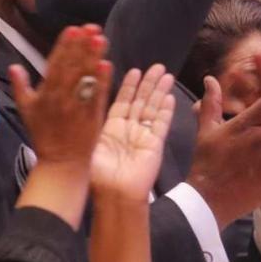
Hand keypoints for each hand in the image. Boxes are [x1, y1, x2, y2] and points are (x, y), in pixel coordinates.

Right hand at [10, 25, 110, 170]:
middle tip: (90, 27)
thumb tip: (14, 66)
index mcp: (45, 94)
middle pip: (72, 67)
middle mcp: (62, 98)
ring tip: (100, 38)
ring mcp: (78, 106)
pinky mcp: (93, 115)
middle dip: (81, 46)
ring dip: (93, 57)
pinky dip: (102, 80)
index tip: (72, 29)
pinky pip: (98, 95)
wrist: (61, 162)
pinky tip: (107, 63)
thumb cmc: (43, 135)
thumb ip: (20, 86)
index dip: (64, 46)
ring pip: (86, 78)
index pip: (55, 65)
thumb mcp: (26, 110)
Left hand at [91, 64, 175, 203]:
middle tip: (158, 66)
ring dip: (159, 91)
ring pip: (152, 108)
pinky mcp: (154, 144)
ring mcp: (143, 136)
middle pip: (140, 101)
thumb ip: (95, 120)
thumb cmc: (98, 172)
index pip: (122, 101)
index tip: (135, 70)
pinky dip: (165, 110)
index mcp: (111, 128)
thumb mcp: (91, 141)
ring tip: (167, 75)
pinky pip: (161, 124)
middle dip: (149, 83)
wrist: (114, 194)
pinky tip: (170, 97)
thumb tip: (91, 96)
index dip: (128, 86)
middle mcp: (128, 129)